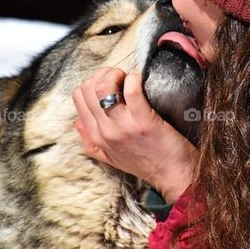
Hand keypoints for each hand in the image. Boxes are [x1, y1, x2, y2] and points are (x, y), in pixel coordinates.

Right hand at [72, 66, 197, 202]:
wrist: (173, 175)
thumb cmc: (145, 163)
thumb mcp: (111, 157)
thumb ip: (90, 142)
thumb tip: (76, 123)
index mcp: (95, 136)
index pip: (79, 97)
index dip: (93, 82)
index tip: (109, 82)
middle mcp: (105, 131)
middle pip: (88, 87)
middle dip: (104, 74)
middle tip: (120, 77)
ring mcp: (123, 126)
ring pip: (103, 86)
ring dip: (116, 74)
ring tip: (128, 78)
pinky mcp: (143, 121)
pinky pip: (131, 89)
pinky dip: (134, 79)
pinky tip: (140, 81)